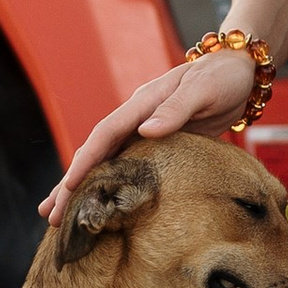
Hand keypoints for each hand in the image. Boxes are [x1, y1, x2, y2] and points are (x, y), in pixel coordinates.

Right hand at [39, 43, 257, 222]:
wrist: (238, 71)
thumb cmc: (221, 77)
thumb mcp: (203, 90)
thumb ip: (176, 109)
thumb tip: (146, 130)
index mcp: (143, 103)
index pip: (106, 134)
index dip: (86, 161)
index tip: (69, 186)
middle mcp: (136, 117)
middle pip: (96, 152)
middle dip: (71, 183)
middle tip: (49, 214)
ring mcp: (142, 131)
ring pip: (104, 163)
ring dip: (81, 188)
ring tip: (56, 216)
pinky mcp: (155, 144)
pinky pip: (123, 168)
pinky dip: (106, 185)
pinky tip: (95, 204)